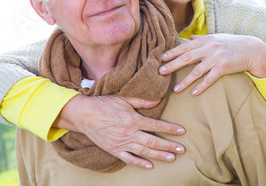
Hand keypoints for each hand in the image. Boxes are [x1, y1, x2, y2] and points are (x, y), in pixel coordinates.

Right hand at [54, 95, 185, 168]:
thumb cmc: (105, 104)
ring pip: (144, 151)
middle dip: (169, 146)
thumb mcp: (124, 99)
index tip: (181, 131)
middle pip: (153, 142)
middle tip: (181, 149)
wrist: (84, 115)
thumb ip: (142, 101)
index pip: (156, 125)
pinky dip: (140, 163)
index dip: (170, 129)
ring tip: (172, 158)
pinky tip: (150, 166)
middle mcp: (129, 133)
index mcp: (133, 119)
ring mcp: (121, 143)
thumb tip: (158, 100)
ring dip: (159, 156)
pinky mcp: (114, 150)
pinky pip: (129, 159)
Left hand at [159, 34, 265, 94]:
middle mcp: (209, 48)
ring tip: (174, 90)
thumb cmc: (233, 43)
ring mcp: (216, 58)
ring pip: (196, 71)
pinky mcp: (224, 67)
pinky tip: (193, 93)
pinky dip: (201, 86)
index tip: (161, 58)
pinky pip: (210, 79)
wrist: (253, 49)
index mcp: (206, 40)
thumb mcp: (217, 38)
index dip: (172, 52)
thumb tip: (190, 37)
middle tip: (160, 72)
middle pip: (187, 57)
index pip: (185, 46)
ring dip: (184, 81)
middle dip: (172, 65)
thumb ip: (202, 38)